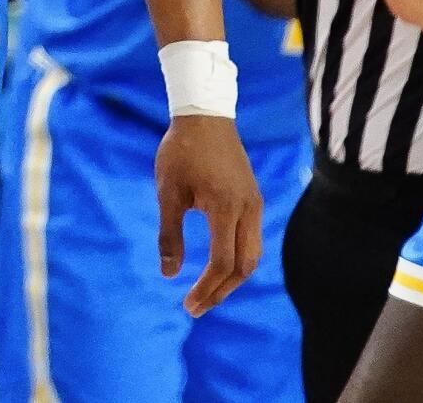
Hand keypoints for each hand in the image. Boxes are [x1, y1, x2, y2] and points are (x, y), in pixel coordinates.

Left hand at [155, 114, 262, 316]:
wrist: (205, 115)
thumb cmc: (180, 151)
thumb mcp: (167, 191)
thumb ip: (169, 234)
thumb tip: (168, 274)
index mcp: (225, 208)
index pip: (222, 262)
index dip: (206, 288)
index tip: (187, 305)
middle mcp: (247, 210)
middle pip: (244, 266)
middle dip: (221, 291)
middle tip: (196, 307)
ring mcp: (254, 205)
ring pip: (252, 256)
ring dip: (231, 279)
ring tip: (207, 293)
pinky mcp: (253, 200)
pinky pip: (251, 240)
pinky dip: (238, 260)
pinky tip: (218, 267)